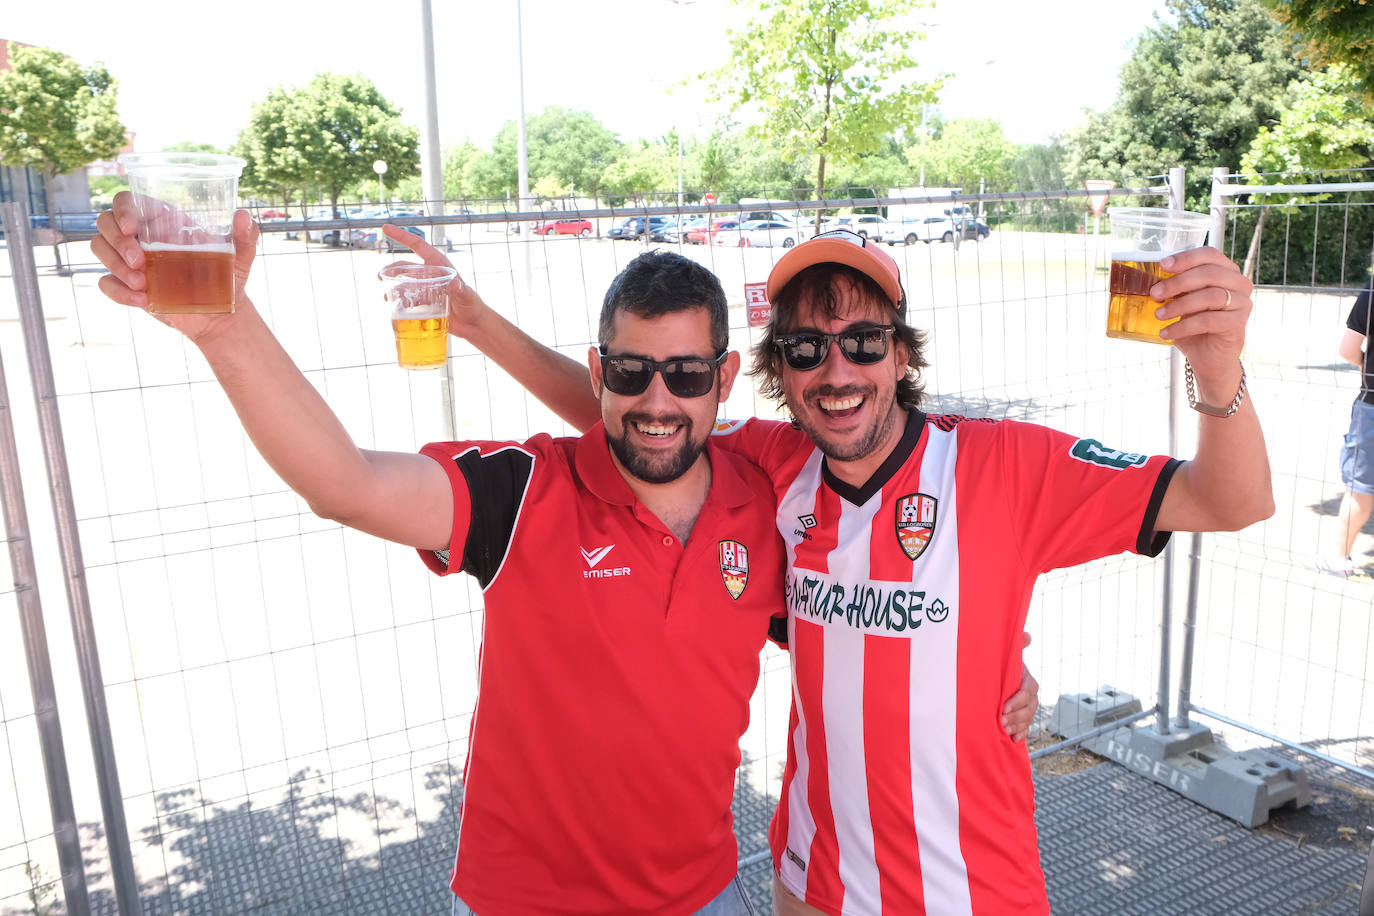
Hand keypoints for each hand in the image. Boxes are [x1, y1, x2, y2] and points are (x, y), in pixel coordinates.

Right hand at [90, 190, 258, 343]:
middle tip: (140, 262)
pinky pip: (105, 283)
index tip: (132, 228)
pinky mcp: (126, 285)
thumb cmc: (228, 278)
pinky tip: (142, 300)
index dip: (122, 209)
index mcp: (163, 220)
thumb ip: (245, 238)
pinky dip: (118, 291)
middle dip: (116, 241)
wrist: (220, 315)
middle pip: (105, 222)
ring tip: (143, 284)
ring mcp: (130, 260)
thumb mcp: (240, 258)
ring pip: (100, 248)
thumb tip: (243, 216)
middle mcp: (142, 236)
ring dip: (115, 265)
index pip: (128, 200)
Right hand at [380, 224, 489, 337]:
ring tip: (385, 295)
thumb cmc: (473, 306)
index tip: (386, 228)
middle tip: (380, 275)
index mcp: (439, 265)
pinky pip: (408, 298)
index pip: (418, 245)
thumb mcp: (467, 296)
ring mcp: (426, 287)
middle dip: (392, 269)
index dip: (402, 236)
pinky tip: (392, 306)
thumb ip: (462, 290)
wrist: (473, 325)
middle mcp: (431, 274)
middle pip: (406, 266)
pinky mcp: (425, 302)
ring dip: (392, 286)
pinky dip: (398, 301)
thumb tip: (456, 284)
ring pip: (405, 282)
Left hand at [1002, 631, 1039, 742]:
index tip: (1004, 708)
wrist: (998, 677)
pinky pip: (1026, 727)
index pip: (1027, 692)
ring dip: (1017, 725)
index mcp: (1028, 681)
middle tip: (1001, 721)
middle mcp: (1031, 695)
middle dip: (1016, 716)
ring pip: (1027, 718)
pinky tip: (1014, 739)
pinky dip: (1021, 734)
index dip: (1017, 701)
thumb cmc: (1002, 665)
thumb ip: (1017, 646)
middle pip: (1029, 708)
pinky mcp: (1022, 717)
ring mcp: (1028, 707)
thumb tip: (1027, 635)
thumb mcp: (1008, 656)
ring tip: (1004, 730)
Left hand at [1151, 246, 1252, 380]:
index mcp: (1226, 271)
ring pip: (1209, 296)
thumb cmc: (1194, 326)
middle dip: (1178, 282)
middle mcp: (1239, 284)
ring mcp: (1242, 303)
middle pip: (1209, 274)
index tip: (1163, 265)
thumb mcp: (1182, 302)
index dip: (1186, 258)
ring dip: (1179, 305)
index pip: (1209, 255)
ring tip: (1158, 315)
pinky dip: (1183, 326)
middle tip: (1155, 293)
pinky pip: (1208, 320)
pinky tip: (1167, 333)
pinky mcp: (1238, 324)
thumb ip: (1175, 288)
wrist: (1209, 357)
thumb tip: (1150, 279)